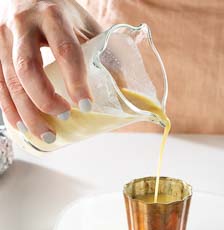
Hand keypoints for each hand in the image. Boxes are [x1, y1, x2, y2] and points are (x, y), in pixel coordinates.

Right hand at [0, 0, 100, 142]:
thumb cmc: (61, 12)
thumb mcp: (85, 26)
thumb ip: (102, 53)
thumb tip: (123, 89)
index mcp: (53, 16)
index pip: (65, 51)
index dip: (76, 81)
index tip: (86, 106)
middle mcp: (23, 24)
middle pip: (28, 68)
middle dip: (45, 99)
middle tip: (64, 117)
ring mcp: (2, 37)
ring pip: (9, 80)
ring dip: (27, 112)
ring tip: (46, 134)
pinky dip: (9, 107)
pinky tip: (21, 124)